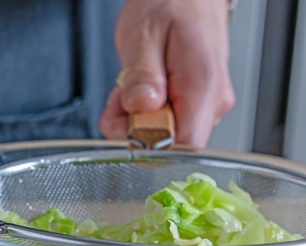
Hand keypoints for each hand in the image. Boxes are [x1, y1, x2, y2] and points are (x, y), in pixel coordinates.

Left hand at [99, 0, 235, 147]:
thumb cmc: (169, 6)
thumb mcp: (143, 35)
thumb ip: (142, 75)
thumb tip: (142, 106)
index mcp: (203, 86)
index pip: (184, 144)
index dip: (149, 143)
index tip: (128, 118)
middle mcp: (210, 102)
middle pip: (168, 145)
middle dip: (133, 129)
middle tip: (122, 95)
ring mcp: (204, 106)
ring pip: (162, 138)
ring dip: (134, 120)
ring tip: (131, 85)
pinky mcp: (193, 107)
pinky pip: (162, 126)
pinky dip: (140, 114)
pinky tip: (139, 90)